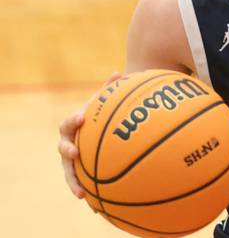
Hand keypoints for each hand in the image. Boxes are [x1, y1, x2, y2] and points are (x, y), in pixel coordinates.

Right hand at [58, 72, 121, 197]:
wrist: (89, 129)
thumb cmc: (97, 115)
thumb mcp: (102, 103)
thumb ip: (108, 90)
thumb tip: (119, 73)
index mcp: (73, 125)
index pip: (70, 122)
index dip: (74, 120)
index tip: (82, 117)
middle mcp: (68, 142)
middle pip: (63, 146)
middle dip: (68, 149)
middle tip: (75, 152)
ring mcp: (70, 158)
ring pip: (67, 170)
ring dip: (73, 180)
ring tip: (81, 192)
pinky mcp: (76, 171)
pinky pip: (78, 181)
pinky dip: (82, 189)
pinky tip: (91, 202)